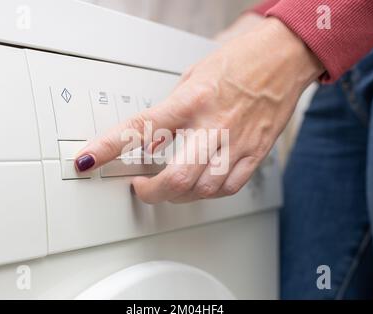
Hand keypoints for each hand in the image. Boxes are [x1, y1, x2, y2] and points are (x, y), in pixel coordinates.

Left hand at [75, 17, 323, 203]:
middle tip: (141, 186)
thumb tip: (152, 136)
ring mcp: (237, 142)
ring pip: (203, 189)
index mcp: (192, 100)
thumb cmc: (239, 61)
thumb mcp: (193, 77)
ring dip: (179, 195)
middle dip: (151, 191)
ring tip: (170, 186)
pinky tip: (201, 184)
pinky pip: (229, 187)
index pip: (140, 128)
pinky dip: (209, 192)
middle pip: (176, 177)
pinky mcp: (255, 153)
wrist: (283, 59)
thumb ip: (172, 110)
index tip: (89, 159)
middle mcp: (214, 125)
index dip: (108, 147)